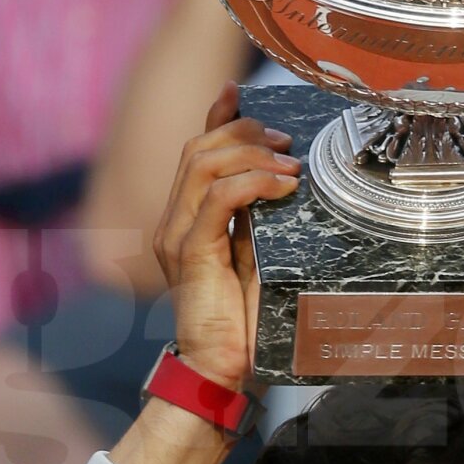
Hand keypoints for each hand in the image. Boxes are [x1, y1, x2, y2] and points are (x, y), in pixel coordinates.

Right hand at [152, 83, 300, 389]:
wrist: (222, 369)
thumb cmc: (245, 321)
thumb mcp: (259, 256)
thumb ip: (260, 220)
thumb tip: (287, 180)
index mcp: (185, 220)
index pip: (195, 153)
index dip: (217, 117)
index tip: (242, 94)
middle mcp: (172, 222)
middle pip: (199, 149)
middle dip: (245, 133)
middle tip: (286, 141)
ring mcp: (176, 236)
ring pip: (203, 163)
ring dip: (253, 154)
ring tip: (291, 166)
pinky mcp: (190, 251)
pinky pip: (218, 198)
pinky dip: (254, 182)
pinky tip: (283, 187)